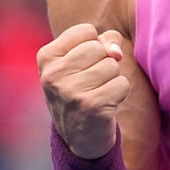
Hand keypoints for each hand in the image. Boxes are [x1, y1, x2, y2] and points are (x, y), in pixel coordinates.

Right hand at [37, 23, 130, 159]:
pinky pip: (122, 83)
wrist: (79, 138)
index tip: (83, 66)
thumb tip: (115, 51)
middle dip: (103, 63)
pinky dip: (120, 93)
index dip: (94, 45)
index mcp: (46, 57)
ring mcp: (71, 91)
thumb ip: (102, 42)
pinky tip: (106, 105)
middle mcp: (53, 74)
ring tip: (97, 94)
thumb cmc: (82, 90)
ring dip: (112, 79)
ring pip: (112, 65)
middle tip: (91, 83)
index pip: (86, 31)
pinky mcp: (91, 106)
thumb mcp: (81, 62)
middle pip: (100, 48)